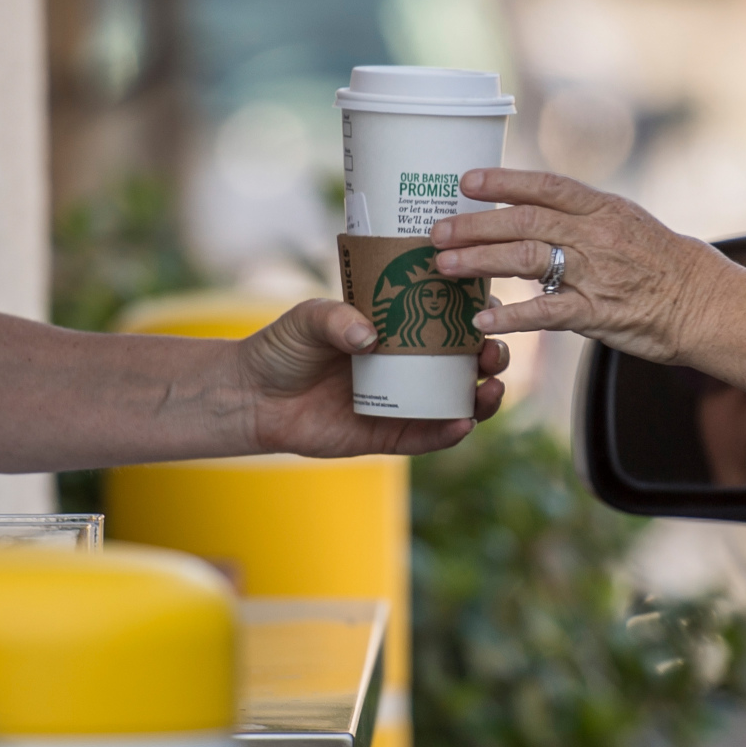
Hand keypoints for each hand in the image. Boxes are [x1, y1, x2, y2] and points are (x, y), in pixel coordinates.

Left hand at [239, 298, 507, 457]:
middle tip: (493, 352)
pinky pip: (426, 438)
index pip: (449, 321)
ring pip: (456, 403)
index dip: (477, 316)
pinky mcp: (386, 436)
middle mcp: (407, 367)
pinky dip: (449, 433)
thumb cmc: (282, 348)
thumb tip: (369, 337)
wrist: (251, 395)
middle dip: (491, 358)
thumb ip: (336, 320)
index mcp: (398, 331)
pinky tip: (463, 422)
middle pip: (465, 364)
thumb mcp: (308, 319)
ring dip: (483, 398)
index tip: (492, 308)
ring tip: (491, 388)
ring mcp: (401, 403)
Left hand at [429, 168, 737, 363]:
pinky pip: (546, 312)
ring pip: (526, 259)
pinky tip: (482, 319)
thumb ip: (580, 218)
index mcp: (602, 208)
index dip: (503, 180)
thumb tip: (530, 211)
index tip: (465, 181)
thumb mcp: (625, 223)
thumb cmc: (662, 264)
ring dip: (479, 261)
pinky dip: (512, 315)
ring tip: (444, 265)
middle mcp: (595, 235)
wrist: (704, 302)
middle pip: (523, 220)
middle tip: (436, 230)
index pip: (545, 185)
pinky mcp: (597, 313)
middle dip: (475, 225)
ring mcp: (595, 273)